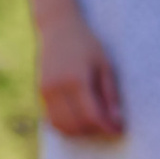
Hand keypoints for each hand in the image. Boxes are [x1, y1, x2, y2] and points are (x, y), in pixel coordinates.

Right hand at [35, 8, 123, 141]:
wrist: (57, 27)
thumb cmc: (86, 43)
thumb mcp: (104, 63)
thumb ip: (110, 93)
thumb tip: (117, 121)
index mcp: (76, 79)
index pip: (92, 115)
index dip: (107, 126)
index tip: (119, 129)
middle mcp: (57, 87)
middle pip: (77, 124)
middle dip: (95, 130)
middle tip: (108, 123)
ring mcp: (45, 91)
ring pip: (62, 126)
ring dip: (80, 131)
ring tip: (94, 122)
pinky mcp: (40, 93)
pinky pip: (52, 120)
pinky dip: (66, 126)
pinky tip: (79, 119)